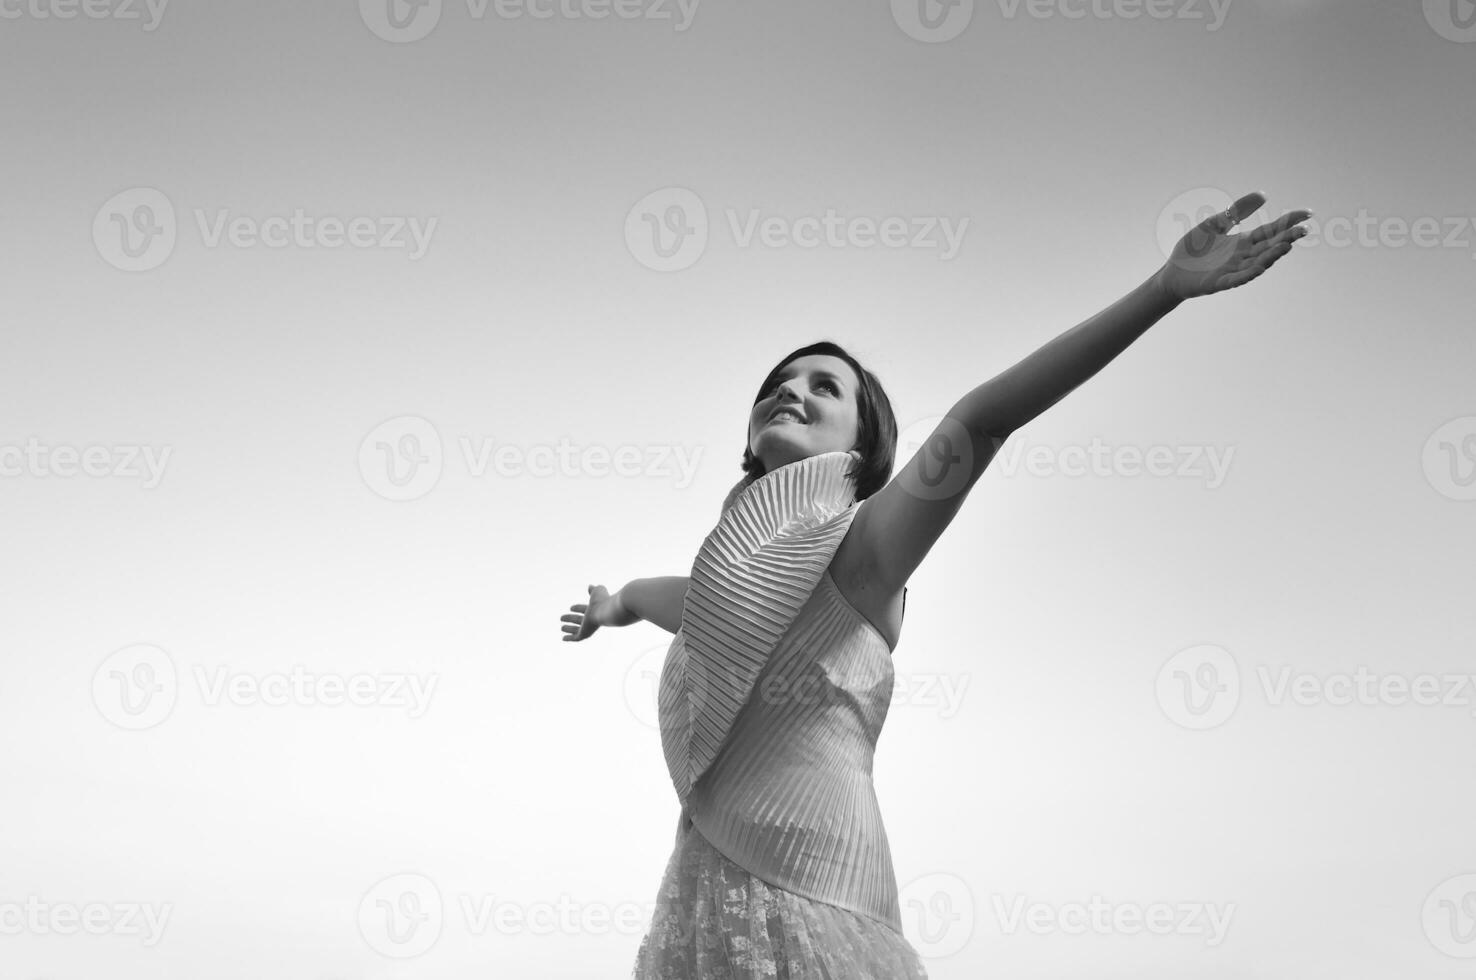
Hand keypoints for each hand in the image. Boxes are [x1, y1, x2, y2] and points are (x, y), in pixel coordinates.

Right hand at [561, 584, 619, 641]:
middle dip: (572, 619)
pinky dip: (569, 638)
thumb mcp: (597, 591)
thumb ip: (593, 590)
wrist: (607, 611)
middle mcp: (592, 619)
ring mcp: (589, 627)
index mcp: (595, 610)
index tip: (571, 608)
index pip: (585, 609)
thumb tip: (590, 586)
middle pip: (580, 620)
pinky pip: (576, 638)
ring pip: (578, 630)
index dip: (578, 608)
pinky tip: (563, 639)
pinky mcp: (585, 633)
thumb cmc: (603, 600)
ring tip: (561, 628)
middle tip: (561, 618)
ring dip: (569, 629)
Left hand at [1156, 191, 1311, 300]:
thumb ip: (1237, 211)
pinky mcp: (1219, 283)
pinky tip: (1260, 267)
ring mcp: (1232, 270)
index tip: (1308, 213)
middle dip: (1286, 238)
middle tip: (1304, 229)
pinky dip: (1248, 273)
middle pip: (1268, 246)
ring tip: (1286, 246)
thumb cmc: (1194, 249)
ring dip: (1272, 256)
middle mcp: (1242, 256)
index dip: (1288, 222)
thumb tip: (1264, 194)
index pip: (1270, 230)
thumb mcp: (1216, 224)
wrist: (1172, 272)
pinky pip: (1236, 279)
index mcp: (1243, 242)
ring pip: (1257, 263)